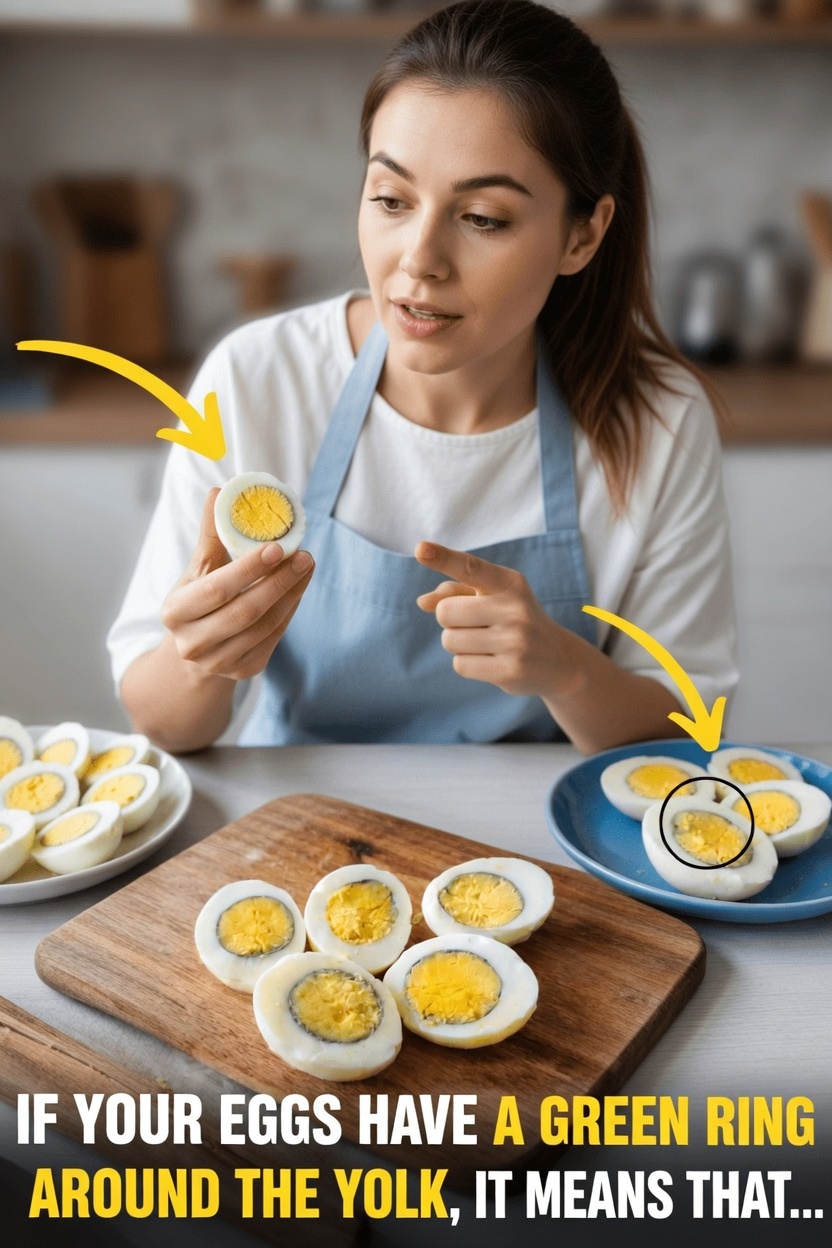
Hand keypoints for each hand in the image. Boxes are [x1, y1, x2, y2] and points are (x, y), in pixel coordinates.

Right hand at [161, 489, 314, 681]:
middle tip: (304, 556)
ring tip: (306, 567)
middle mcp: (192, 643)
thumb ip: (210, 534)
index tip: (277, 547)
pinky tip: (298, 589)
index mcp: (176, 612)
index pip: (217, 589)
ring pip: (264, 626)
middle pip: (245, 611)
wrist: (195, 649)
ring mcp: (218, 662)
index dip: (249, 569)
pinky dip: (289, 611)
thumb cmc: (198, 599)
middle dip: (279, 582)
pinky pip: (274, 638)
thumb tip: (218, 492)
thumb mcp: (198, 569)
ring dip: (291, 594)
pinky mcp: (243, 671)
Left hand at [415, 541, 571, 699]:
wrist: (561, 661)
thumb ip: (456, 593)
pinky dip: (468, 664)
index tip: (420, 549)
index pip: (470, 567)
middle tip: (478, 626)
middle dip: (451, 622)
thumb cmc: (515, 622)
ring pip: (450, 641)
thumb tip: (423, 602)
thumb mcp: (493, 598)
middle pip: (445, 612)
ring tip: (488, 644)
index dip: (443, 558)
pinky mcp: (510, 670)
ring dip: (459, 644)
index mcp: (509, 583)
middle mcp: (514, 608)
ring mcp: (515, 641)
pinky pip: (460, 665)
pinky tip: (492, 662)